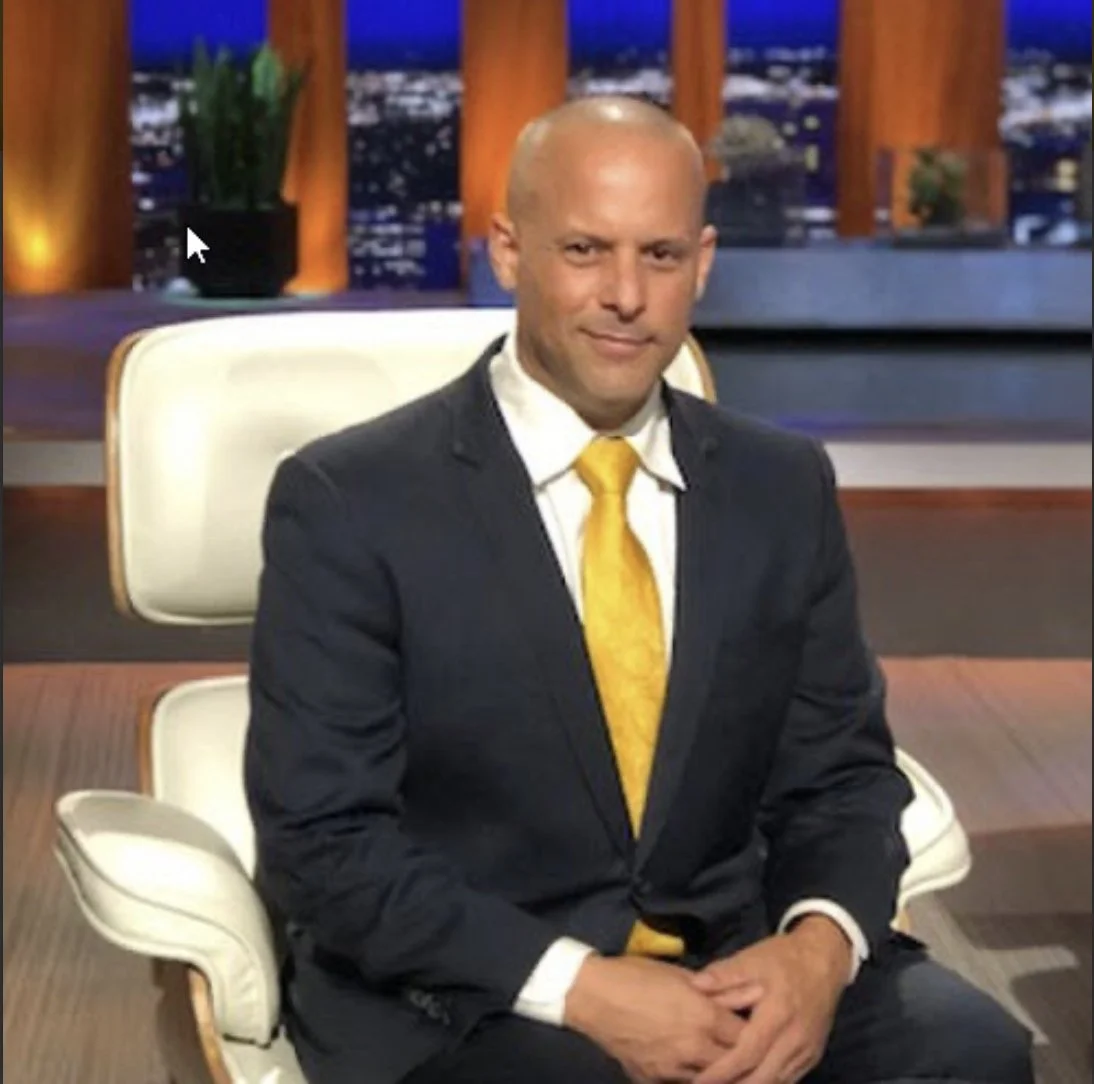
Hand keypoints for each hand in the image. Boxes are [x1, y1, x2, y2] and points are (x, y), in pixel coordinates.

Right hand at [564, 954, 759, 1082]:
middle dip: (740, 1057)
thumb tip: (751, 992)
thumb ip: (718, 990)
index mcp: (703, 1017)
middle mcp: (693, 1048)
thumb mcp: (680, 975)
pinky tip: (689, 1064)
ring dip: (717, 1070)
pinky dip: (690, 1075)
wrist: (592, 996)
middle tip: (742, 1047)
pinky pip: (681, 1083)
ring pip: (709, 1079)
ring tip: (717, 1057)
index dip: (754, 1032)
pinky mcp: (653, 1080)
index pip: (746, 1036)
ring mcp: (672, 1069)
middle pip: (732, 1064)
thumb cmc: (637, 975)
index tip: (758, 1026)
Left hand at [685, 917, 850, 1082]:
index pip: (748, 1054)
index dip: (723, 1071)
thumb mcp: (752, 959)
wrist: (824, 959)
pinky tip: (748, 1082)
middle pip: (763, 1078)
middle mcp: (795, 1039)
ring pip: (777, 1083)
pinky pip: (789, 1079)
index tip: (700, 1080)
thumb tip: (695, 985)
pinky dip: (767, 1083)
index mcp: (778, 1015)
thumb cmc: (784, 958)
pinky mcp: (812, 1055)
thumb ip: (723, 975)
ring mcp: (807, 1051)